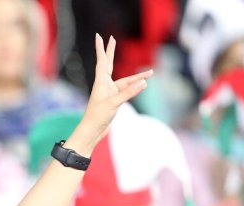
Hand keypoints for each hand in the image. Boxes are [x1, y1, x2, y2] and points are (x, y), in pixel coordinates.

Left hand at [73, 35, 153, 150]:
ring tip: (150, 73)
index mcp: (101, 83)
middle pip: (109, 64)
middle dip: (111, 52)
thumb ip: (128, 93)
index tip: (100, 36)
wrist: (92, 131)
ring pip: (124, 81)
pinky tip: (143, 85)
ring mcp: (109, 93)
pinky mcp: (113, 101)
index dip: (101, 48)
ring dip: (136, 78)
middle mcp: (104, 85)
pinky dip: (134, 87)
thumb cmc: (97, 117)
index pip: (102, 61)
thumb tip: (143, 83)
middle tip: (112, 39)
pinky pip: (126, 90)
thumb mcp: (113, 104)